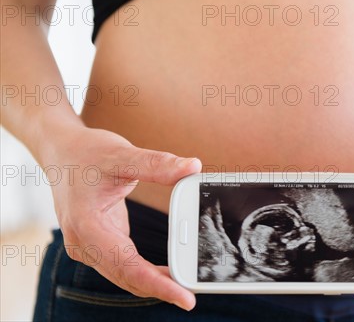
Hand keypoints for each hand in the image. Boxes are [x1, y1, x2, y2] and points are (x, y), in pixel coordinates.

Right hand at [41, 126, 200, 309]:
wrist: (61, 151)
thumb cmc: (86, 153)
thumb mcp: (123, 155)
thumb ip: (158, 164)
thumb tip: (192, 167)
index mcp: (86, 226)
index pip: (127, 266)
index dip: (159, 285)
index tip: (186, 298)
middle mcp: (84, 243)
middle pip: (128, 278)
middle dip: (163, 288)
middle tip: (195, 295)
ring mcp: (92, 246)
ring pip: (127, 275)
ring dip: (157, 282)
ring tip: (190, 285)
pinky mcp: (102, 243)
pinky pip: (127, 265)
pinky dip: (149, 271)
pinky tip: (173, 270)